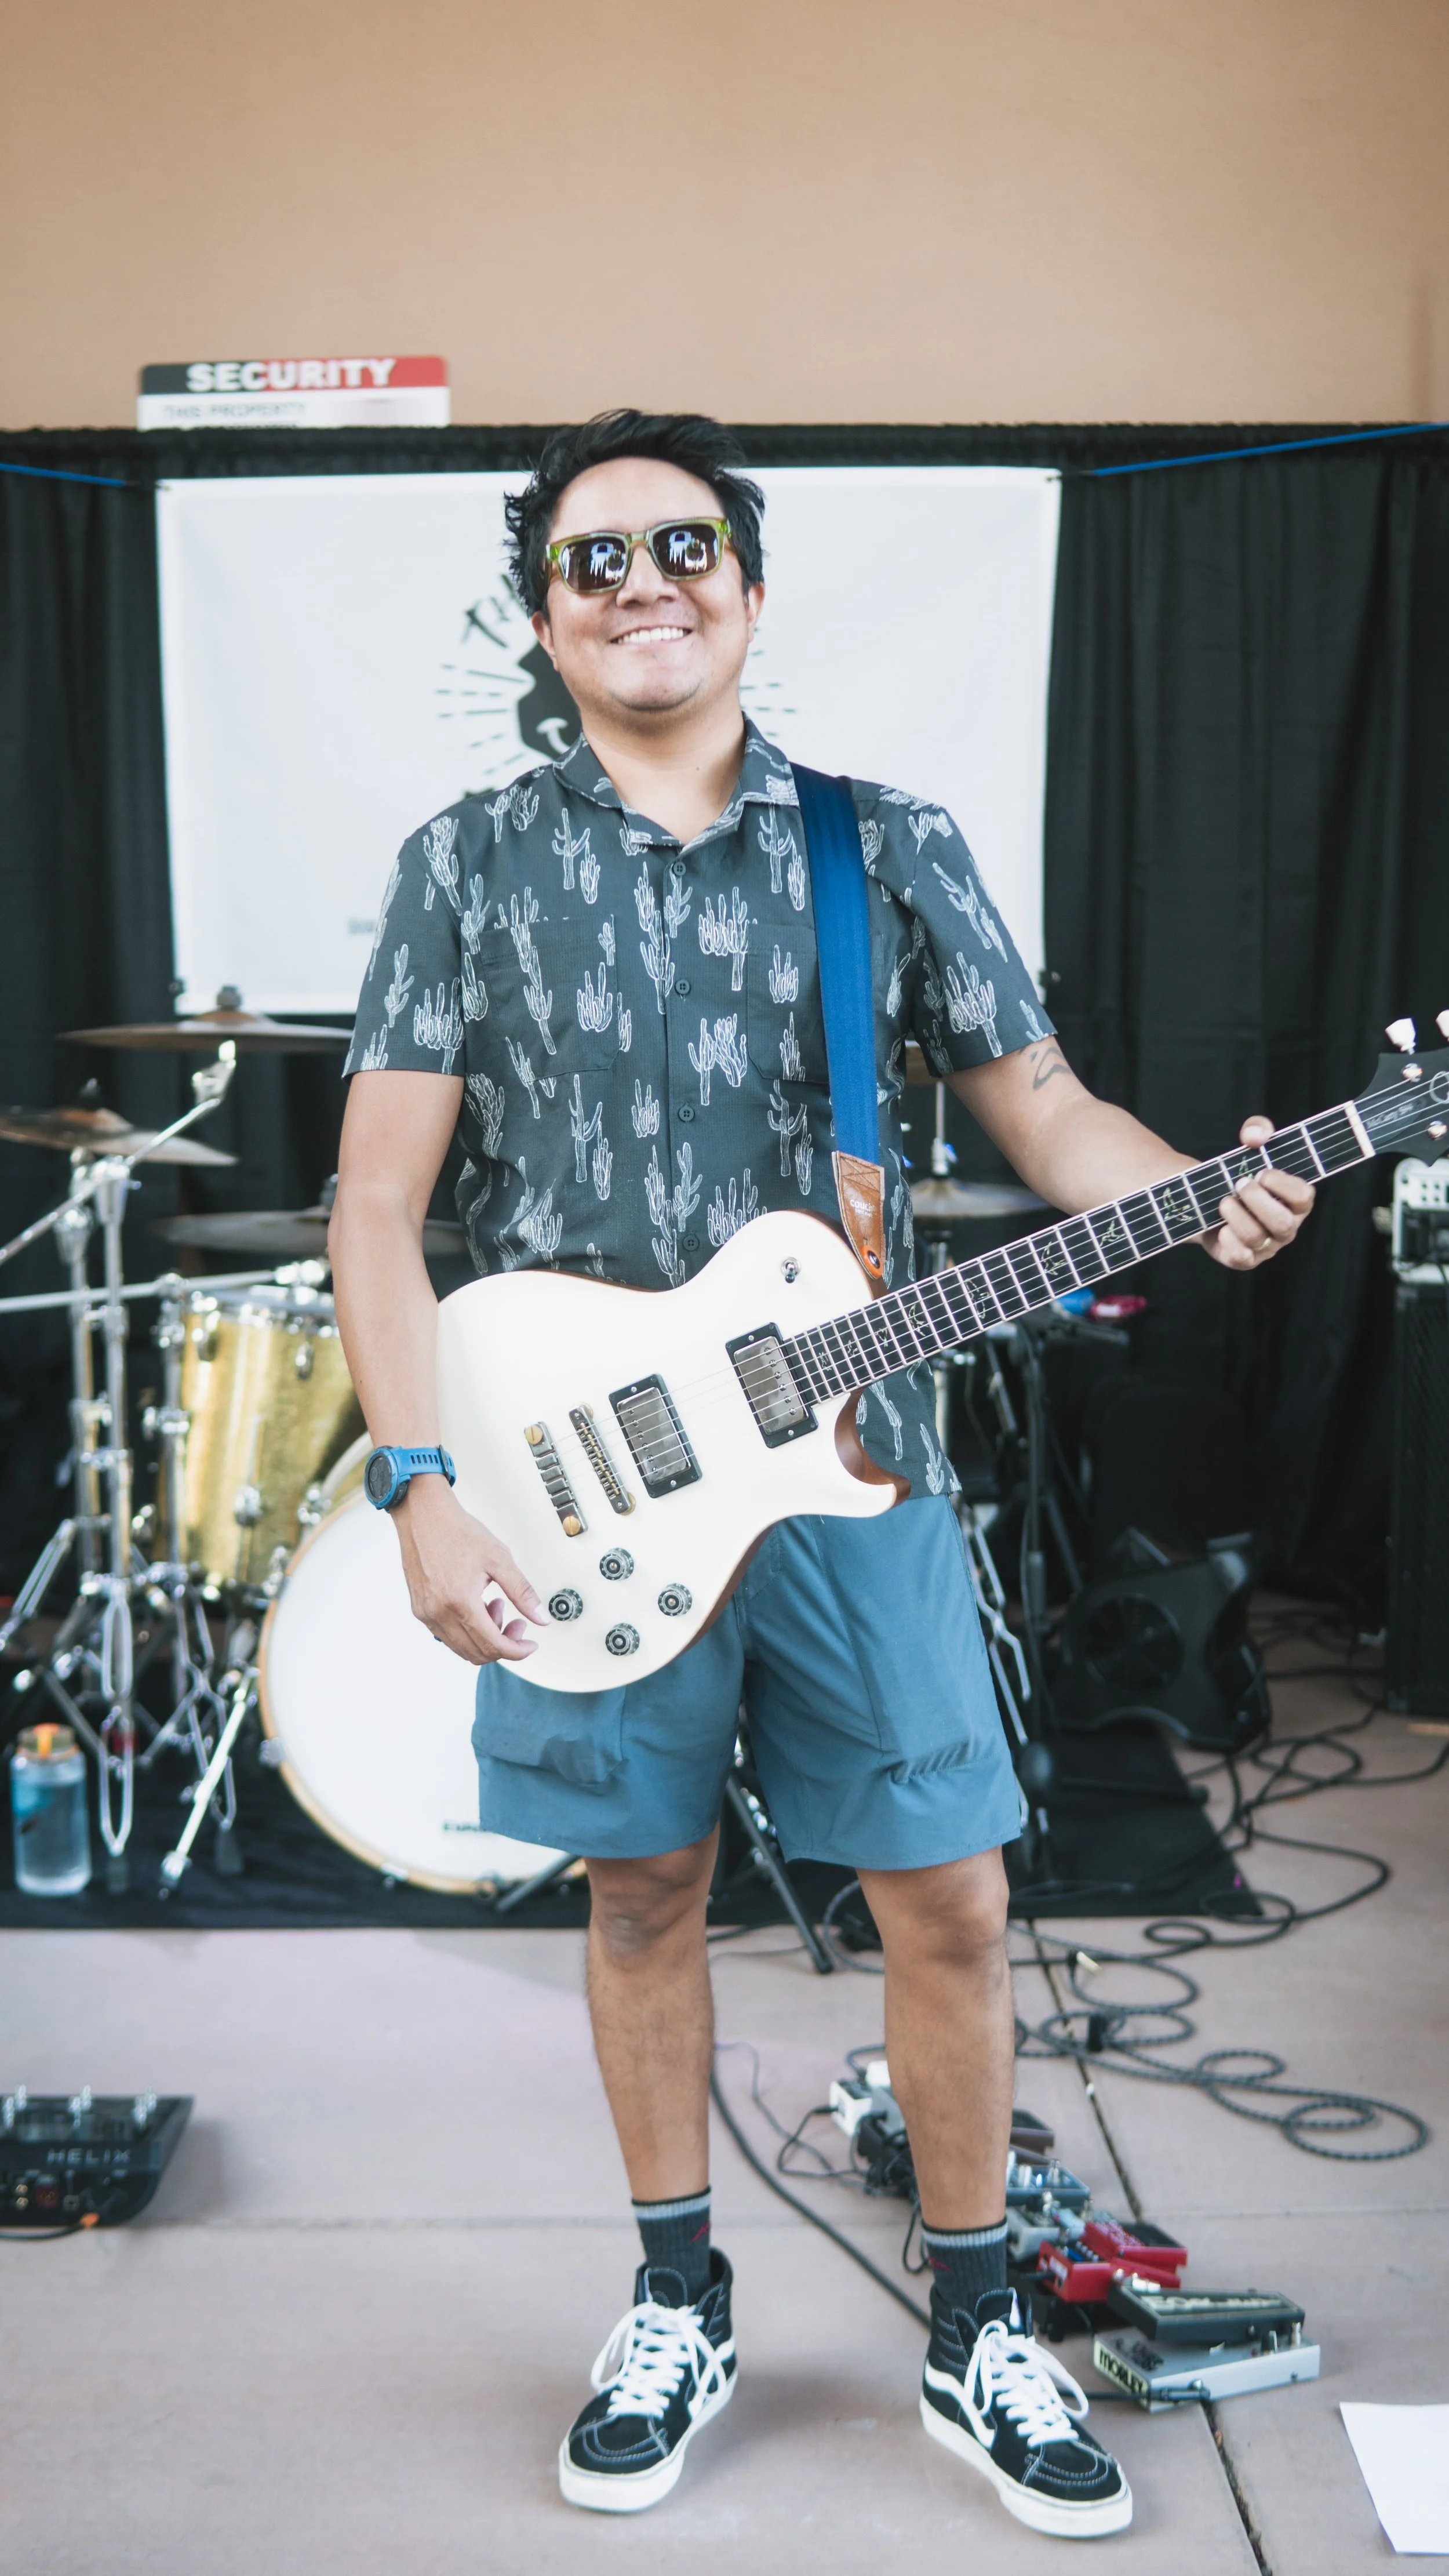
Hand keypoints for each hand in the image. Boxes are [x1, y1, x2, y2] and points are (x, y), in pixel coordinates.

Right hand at [391, 1476, 543, 1664]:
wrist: (424, 1515)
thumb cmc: (458, 1531)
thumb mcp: (499, 1559)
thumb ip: (522, 1592)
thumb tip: (541, 1618)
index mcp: (460, 1601)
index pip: (493, 1645)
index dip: (517, 1650)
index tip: (530, 1644)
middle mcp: (438, 1613)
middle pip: (477, 1652)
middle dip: (503, 1644)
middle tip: (517, 1623)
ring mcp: (426, 1614)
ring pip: (461, 1648)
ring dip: (485, 1637)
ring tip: (496, 1606)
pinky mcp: (420, 1609)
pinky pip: (447, 1636)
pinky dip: (467, 1630)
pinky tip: (478, 1606)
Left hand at [1201, 1116, 1315, 1270]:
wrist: (1208, 1200)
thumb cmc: (1239, 1173)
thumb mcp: (1250, 1146)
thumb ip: (1257, 1129)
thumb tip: (1255, 1137)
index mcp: (1295, 1202)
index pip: (1304, 1197)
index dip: (1283, 1184)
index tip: (1262, 1172)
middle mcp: (1286, 1227)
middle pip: (1282, 1223)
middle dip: (1257, 1201)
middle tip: (1240, 1184)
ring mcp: (1266, 1246)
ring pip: (1257, 1238)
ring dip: (1237, 1216)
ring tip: (1225, 1201)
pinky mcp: (1243, 1259)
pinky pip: (1240, 1257)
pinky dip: (1228, 1240)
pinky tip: (1220, 1226)